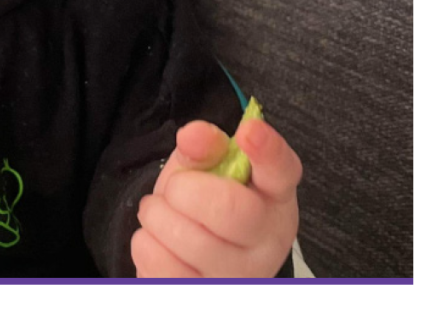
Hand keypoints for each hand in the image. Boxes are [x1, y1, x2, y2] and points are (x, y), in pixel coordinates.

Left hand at [131, 118, 301, 277]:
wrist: (194, 259)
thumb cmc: (204, 206)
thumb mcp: (204, 169)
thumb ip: (203, 148)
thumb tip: (194, 135)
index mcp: (273, 196)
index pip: (280, 169)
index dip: (267, 149)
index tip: (250, 132)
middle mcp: (267, 241)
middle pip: (228, 209)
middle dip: (183, 190)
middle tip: (175, 189)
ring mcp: (240, 277)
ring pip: (187, 239)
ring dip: (157, 216)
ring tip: (163, 214)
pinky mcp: (206, 297)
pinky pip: (161, 266)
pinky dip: (146, 245)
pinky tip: (159, 242)